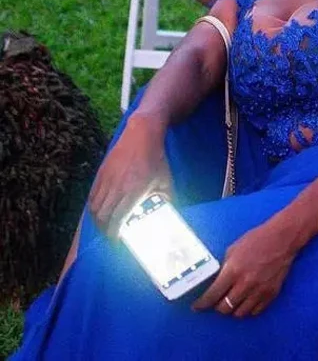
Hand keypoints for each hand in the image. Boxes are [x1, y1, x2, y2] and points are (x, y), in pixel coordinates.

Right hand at [88, 113, 171, 233]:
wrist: (142, 134)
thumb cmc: (156, 159)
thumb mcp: (165, 180)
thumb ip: (166, 199)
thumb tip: (168, 213)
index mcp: (133, 192)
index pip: (117, 220)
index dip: (114, 234)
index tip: (118, 241)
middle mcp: (116, 188)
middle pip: (102, 217)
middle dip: (105, 230)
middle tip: (111, 235)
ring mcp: (106, 180)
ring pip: (94, 208)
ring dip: (98, 220)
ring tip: (106, 225)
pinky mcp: (100, 173)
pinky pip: (92, 196)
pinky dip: (93, 207)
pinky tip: (100, 210)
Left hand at [192, 219, 297, 317]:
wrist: (283, 238)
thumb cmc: (257, 239)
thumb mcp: (234, 248)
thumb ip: (224, 267)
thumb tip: (215, 281)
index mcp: (233, 270)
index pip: (212, 296)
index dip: (202, 304)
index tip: (197, 306)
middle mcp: (245, 284)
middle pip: (224, 308)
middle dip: (217, 306)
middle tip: (218, 301)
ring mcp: (259, 290)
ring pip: (239, 313)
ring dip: (233, 309)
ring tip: (233, 301)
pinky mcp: (271, 293)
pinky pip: (255, 311)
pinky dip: (248, 309)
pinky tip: (247, 301)